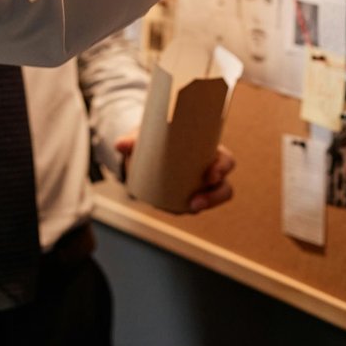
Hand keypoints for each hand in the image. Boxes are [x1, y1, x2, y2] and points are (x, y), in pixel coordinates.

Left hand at [115, 134, 235, 212]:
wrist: (144, 152)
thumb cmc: (153, 138)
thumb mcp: (145, 136)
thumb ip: (132, 140)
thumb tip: (120, 145)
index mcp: (207, 150)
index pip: (225, 160)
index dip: (223, 167)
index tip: (211, 174)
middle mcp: (208, 168)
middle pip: (223, 184)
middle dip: (215, 194)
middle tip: (196, 200)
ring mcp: (200, 185)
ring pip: (214, 198)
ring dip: (207, 204)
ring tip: (190, 208)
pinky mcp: (190, 196)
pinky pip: (199, 205)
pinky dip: (194, 208)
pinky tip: (183, 209)